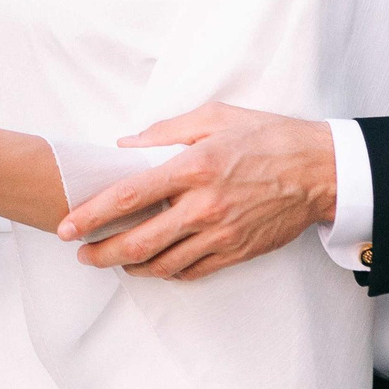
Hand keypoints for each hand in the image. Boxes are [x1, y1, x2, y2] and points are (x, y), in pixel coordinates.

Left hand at [56, 105, 335, 281]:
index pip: (129, 196)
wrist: (320, 170)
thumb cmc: (268, 136)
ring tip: (112, 259)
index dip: (92, 214)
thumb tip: (125, 145)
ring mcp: (221, 234)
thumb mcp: (214, 117)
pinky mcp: (236, 251)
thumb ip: (164, 131)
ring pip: (162, 264)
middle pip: (138, 242)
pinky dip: (166, 271)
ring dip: (129, 266)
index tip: (67, 226)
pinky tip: (153, 264)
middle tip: (82, 253)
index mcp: (194, 167)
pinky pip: (192, 271)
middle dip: (101, 253)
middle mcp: (204, 206)